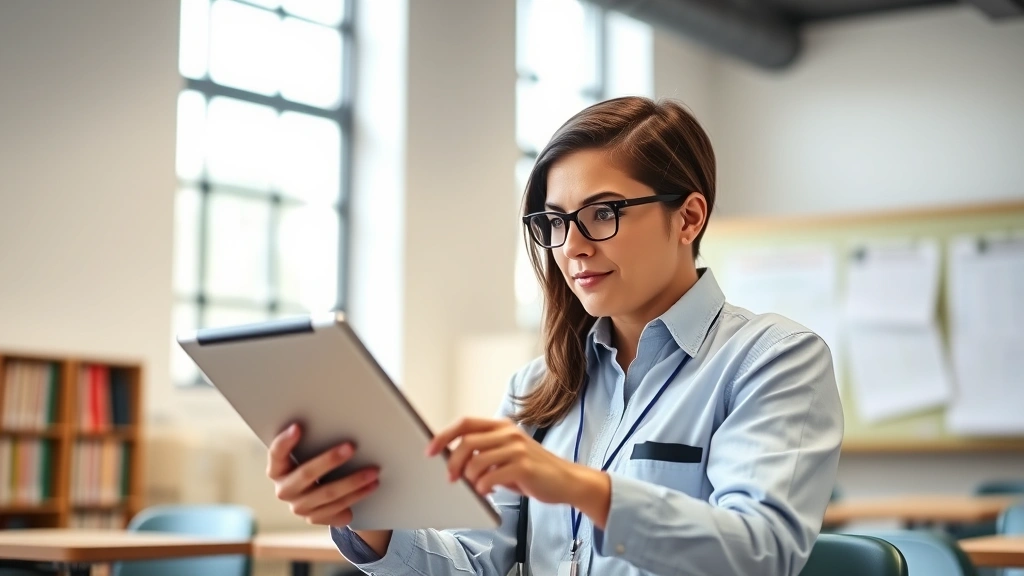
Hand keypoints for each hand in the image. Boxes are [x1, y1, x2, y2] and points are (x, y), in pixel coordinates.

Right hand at [266, 424, 379, 526]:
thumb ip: (312, 441)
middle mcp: (284, 490)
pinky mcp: (315, 518)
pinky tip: (370, 487)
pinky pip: (338, 509)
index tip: (298, 427)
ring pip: (328, 494)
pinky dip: (356, 497)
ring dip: (353, 482)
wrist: (310, 495)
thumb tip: (333, 418)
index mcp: (276, 470)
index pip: (276, 454)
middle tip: (351, 447)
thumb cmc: (309, 464)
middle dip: (330, 460)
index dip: (285, 442)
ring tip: (373, 471)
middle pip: (306, 474)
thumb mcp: (304, 453)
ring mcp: (299, 507)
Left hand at [425, 417, 610, 526]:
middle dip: (452, 462)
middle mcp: (508, 432)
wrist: (566, 481)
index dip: (443, 435)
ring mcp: (517, 448)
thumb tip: (451, 458)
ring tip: (477, 486)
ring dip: (469, 478)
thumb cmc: (532, 470)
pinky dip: (483, 487)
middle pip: (466, 442)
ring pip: (476, 461)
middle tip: (451, 478)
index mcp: (501, 425)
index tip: (429, 451)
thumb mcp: (506, 454)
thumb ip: (484, 451)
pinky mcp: (524, 466)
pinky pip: (490, 477)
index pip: (464, 423)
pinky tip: (489, 491)